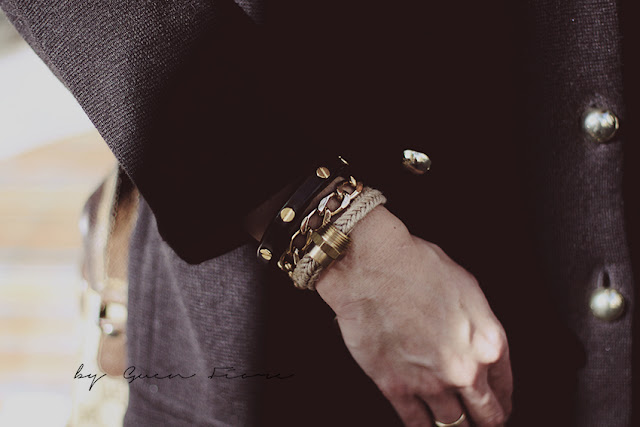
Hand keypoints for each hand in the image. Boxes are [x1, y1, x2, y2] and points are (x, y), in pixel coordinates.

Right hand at [316, 206, 511, 426]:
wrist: (372, 268)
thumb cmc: (416, 266)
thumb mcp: (467, 288)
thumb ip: (478, 324)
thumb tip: (475, 341)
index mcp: (488, 342)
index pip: (505, 387)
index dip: (501, 399)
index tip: (496, 403)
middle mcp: (465, 369)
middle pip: (486, 415)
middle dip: (485, 419)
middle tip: (480, 420)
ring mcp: (431, 383)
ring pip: (452, 425)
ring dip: (455, 426)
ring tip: (451, 424)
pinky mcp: (396, 387)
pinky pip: (416, 423)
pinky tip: (423, 426)